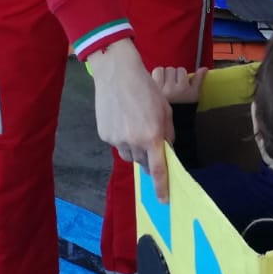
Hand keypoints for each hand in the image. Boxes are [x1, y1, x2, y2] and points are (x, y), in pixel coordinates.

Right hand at [90, 40, 172, 201]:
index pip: (158, 169)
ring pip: (128, 155)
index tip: (163, 200)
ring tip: (135, 126)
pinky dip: (122, 138)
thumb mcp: (165, 110)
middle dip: (148, 159)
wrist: (117, 74)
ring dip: (135, 149)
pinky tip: (123, 120)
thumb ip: (168, 134)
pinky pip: (116, 144)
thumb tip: (167, 151)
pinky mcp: (105, 135)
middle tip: (149, 144)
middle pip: (142, 163)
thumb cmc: (145, 89)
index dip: (161, 187)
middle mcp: (134, 141)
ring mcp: (116, 139)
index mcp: (152, 136)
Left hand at [151, 65, 207, 104]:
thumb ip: (198, 80)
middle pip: (171, 70)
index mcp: (183, 90)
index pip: (181, 70)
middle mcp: (171, 89)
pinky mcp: (152, 91)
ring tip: (165, 84)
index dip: (181, 75)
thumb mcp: (194, 95)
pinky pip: (153, 75)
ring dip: (163, 75)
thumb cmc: (184, 108)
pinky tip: (159, 86)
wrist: (173, 121)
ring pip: (161, 70)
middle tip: (172, 84)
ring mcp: (160, 90)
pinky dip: (156, 78)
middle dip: (172, 75)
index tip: (181, 82)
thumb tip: (204, 68)